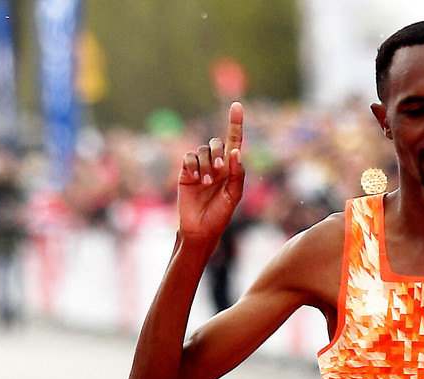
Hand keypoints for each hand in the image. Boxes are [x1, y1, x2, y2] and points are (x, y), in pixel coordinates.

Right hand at [177, 101, 244, 243]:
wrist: (201, 229)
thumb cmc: (220, 214)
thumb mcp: (234, 196)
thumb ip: (237, 174)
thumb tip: (236, 152)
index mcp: (231, 168)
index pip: (234, 141)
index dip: (235, 123)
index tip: (237, 106)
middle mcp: (216, 164)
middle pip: (217, 143)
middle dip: (218, 152)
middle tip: (219, 168)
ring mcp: (200, 167)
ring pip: (202, 150)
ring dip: (205, 165)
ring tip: (206, 183)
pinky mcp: (186, 172)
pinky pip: (188, 158)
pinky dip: (193, 165)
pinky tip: (195, 179)